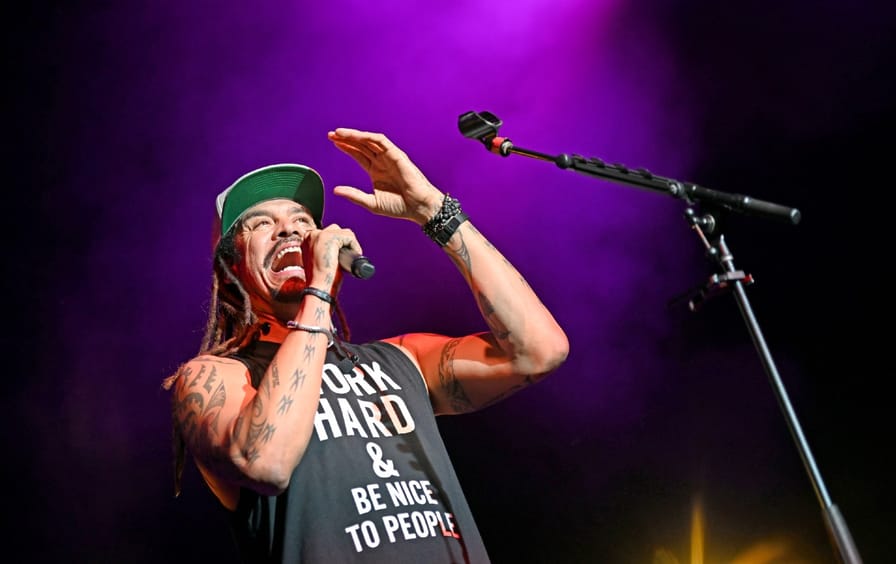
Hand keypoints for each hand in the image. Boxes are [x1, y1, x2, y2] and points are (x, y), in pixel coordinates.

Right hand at [301, 224, 360, 293]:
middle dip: (346, 243)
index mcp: (307, 239)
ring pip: (345, 233)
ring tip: (349, 260)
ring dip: (351, 245)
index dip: (340, 245)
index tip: (342, 257)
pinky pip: (349, 237)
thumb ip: (326, 251)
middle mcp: (311, 234)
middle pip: (337, 231)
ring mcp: (319, 235)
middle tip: (346, 259)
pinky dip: (355, 247)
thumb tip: (340, 249)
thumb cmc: (321, 280)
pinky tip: (352, 258)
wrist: (319, 288)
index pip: (330, 233)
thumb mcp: (320, 261)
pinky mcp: (329, 238)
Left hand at [328, 128, 443, 224]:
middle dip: (346, 138)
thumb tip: (336, 190)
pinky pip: (381, 141)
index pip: (358, 154)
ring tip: (339, 133)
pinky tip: (357, 136)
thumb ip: (354, 195)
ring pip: (369, 141)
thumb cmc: (400, 207)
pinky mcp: (397, 155)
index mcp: (376, 171)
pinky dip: (368, 137)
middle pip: (361, 145)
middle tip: (331, 134)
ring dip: (354, 135)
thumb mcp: (371, 203)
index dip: (346, 147)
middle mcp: (382, 162)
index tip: (333, 142)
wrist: (418, 208)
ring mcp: (389, 157)